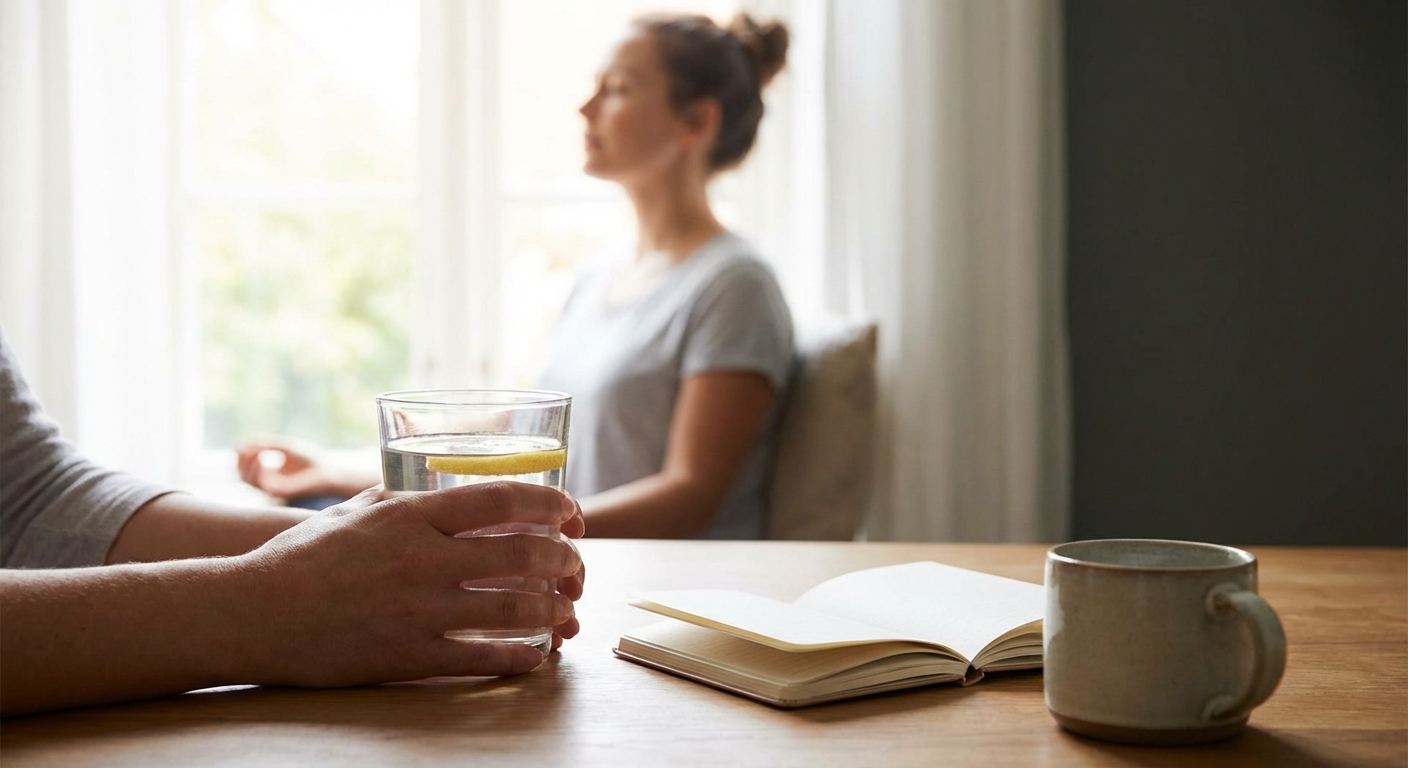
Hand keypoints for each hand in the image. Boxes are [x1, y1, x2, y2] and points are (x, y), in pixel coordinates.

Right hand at [229, 481, 585, 687]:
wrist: (251, 613)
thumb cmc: (302, 558)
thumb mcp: (358, 509)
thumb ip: (411, 499)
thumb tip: (455, 487)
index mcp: (411, 516)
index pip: (503, 498)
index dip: (551, 503)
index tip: (570, 513)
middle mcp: (422, 559)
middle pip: (523, 552)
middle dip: (566, 560)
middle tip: (576, 566)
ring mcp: (418, 610)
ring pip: (515, 607)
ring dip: (555, 609)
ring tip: (566, 609)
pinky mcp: (409, 656)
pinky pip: (484, 657)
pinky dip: (522, 656)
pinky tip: (537, 654)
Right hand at [236, 440, 337, 499]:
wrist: (329, 471)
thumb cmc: (311, 459)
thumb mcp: (286, 446)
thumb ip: (266, 443)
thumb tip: (245, 442)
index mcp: (269, 472)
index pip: (246, 466)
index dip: (241, 454)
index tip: (246, 442)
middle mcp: (268, 482)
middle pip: (241, 474)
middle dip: (240, 460)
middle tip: (246, 447)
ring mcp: (272, 488)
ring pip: (247, 480)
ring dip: (247, 464)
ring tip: (257, 451)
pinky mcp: (279, 492)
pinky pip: (260, 484)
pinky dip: (258, 470)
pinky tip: (263, 459)